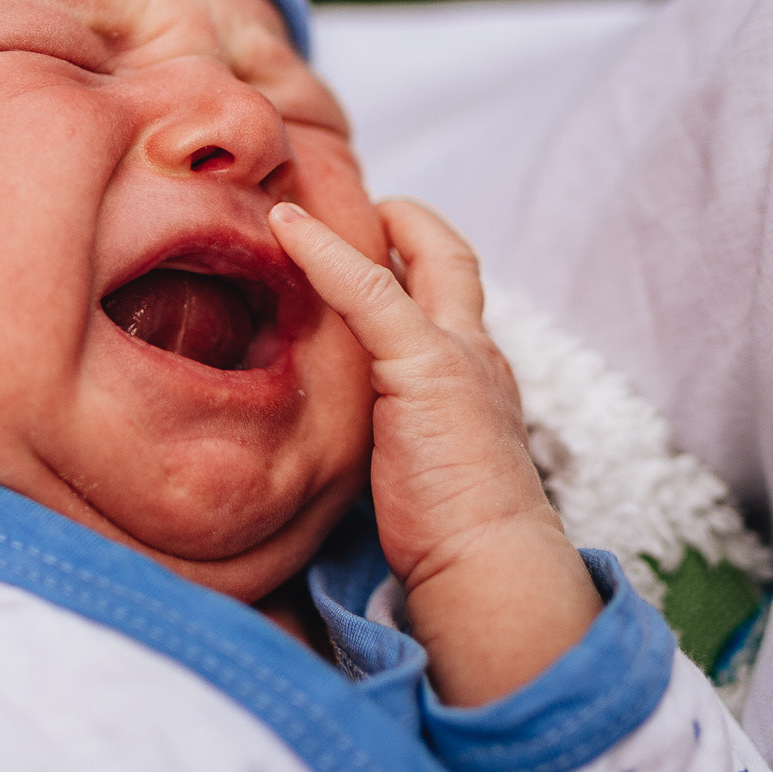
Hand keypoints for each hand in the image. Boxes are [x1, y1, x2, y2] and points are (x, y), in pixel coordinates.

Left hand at [269, 198, 599, 705]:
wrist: (487, 564)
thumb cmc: (452, 538)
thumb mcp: (422, 469)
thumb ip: (396, 435)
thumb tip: (353, 441)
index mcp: (479, 379)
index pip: (453, 301)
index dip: (416, 268)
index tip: (375, 257)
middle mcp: (477, 353)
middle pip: (452, 259)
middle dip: (410, 223)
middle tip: (357, 208)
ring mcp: (457, 353)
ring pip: (418, 260)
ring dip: (361, 225)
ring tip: (298, 209)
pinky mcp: (427, 366)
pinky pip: (371, 290)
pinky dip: (326, 252)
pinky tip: (285, 228)